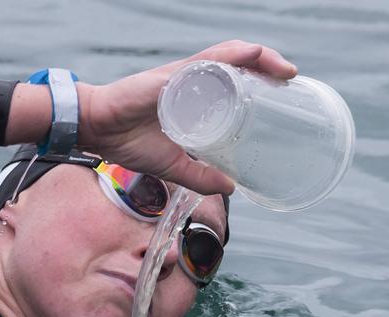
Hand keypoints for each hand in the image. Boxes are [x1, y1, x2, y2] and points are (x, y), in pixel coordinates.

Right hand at [76, 40, 297, 194]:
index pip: (234, 82)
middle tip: (291, 81)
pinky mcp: (171, 76)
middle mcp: (192, 82)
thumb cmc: (128, 142)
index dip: (261, 82)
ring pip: (229, 58)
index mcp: (193, 98)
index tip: (284, 91)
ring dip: (260, 59)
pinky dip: (232, 56)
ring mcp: (183, 77)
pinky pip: (207, 61)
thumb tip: (231, 188)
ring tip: (284, 70)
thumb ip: (200, 176)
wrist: (97, 130)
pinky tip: (252, 55)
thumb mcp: (173, 165)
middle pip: (239, 66)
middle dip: (269, 68)